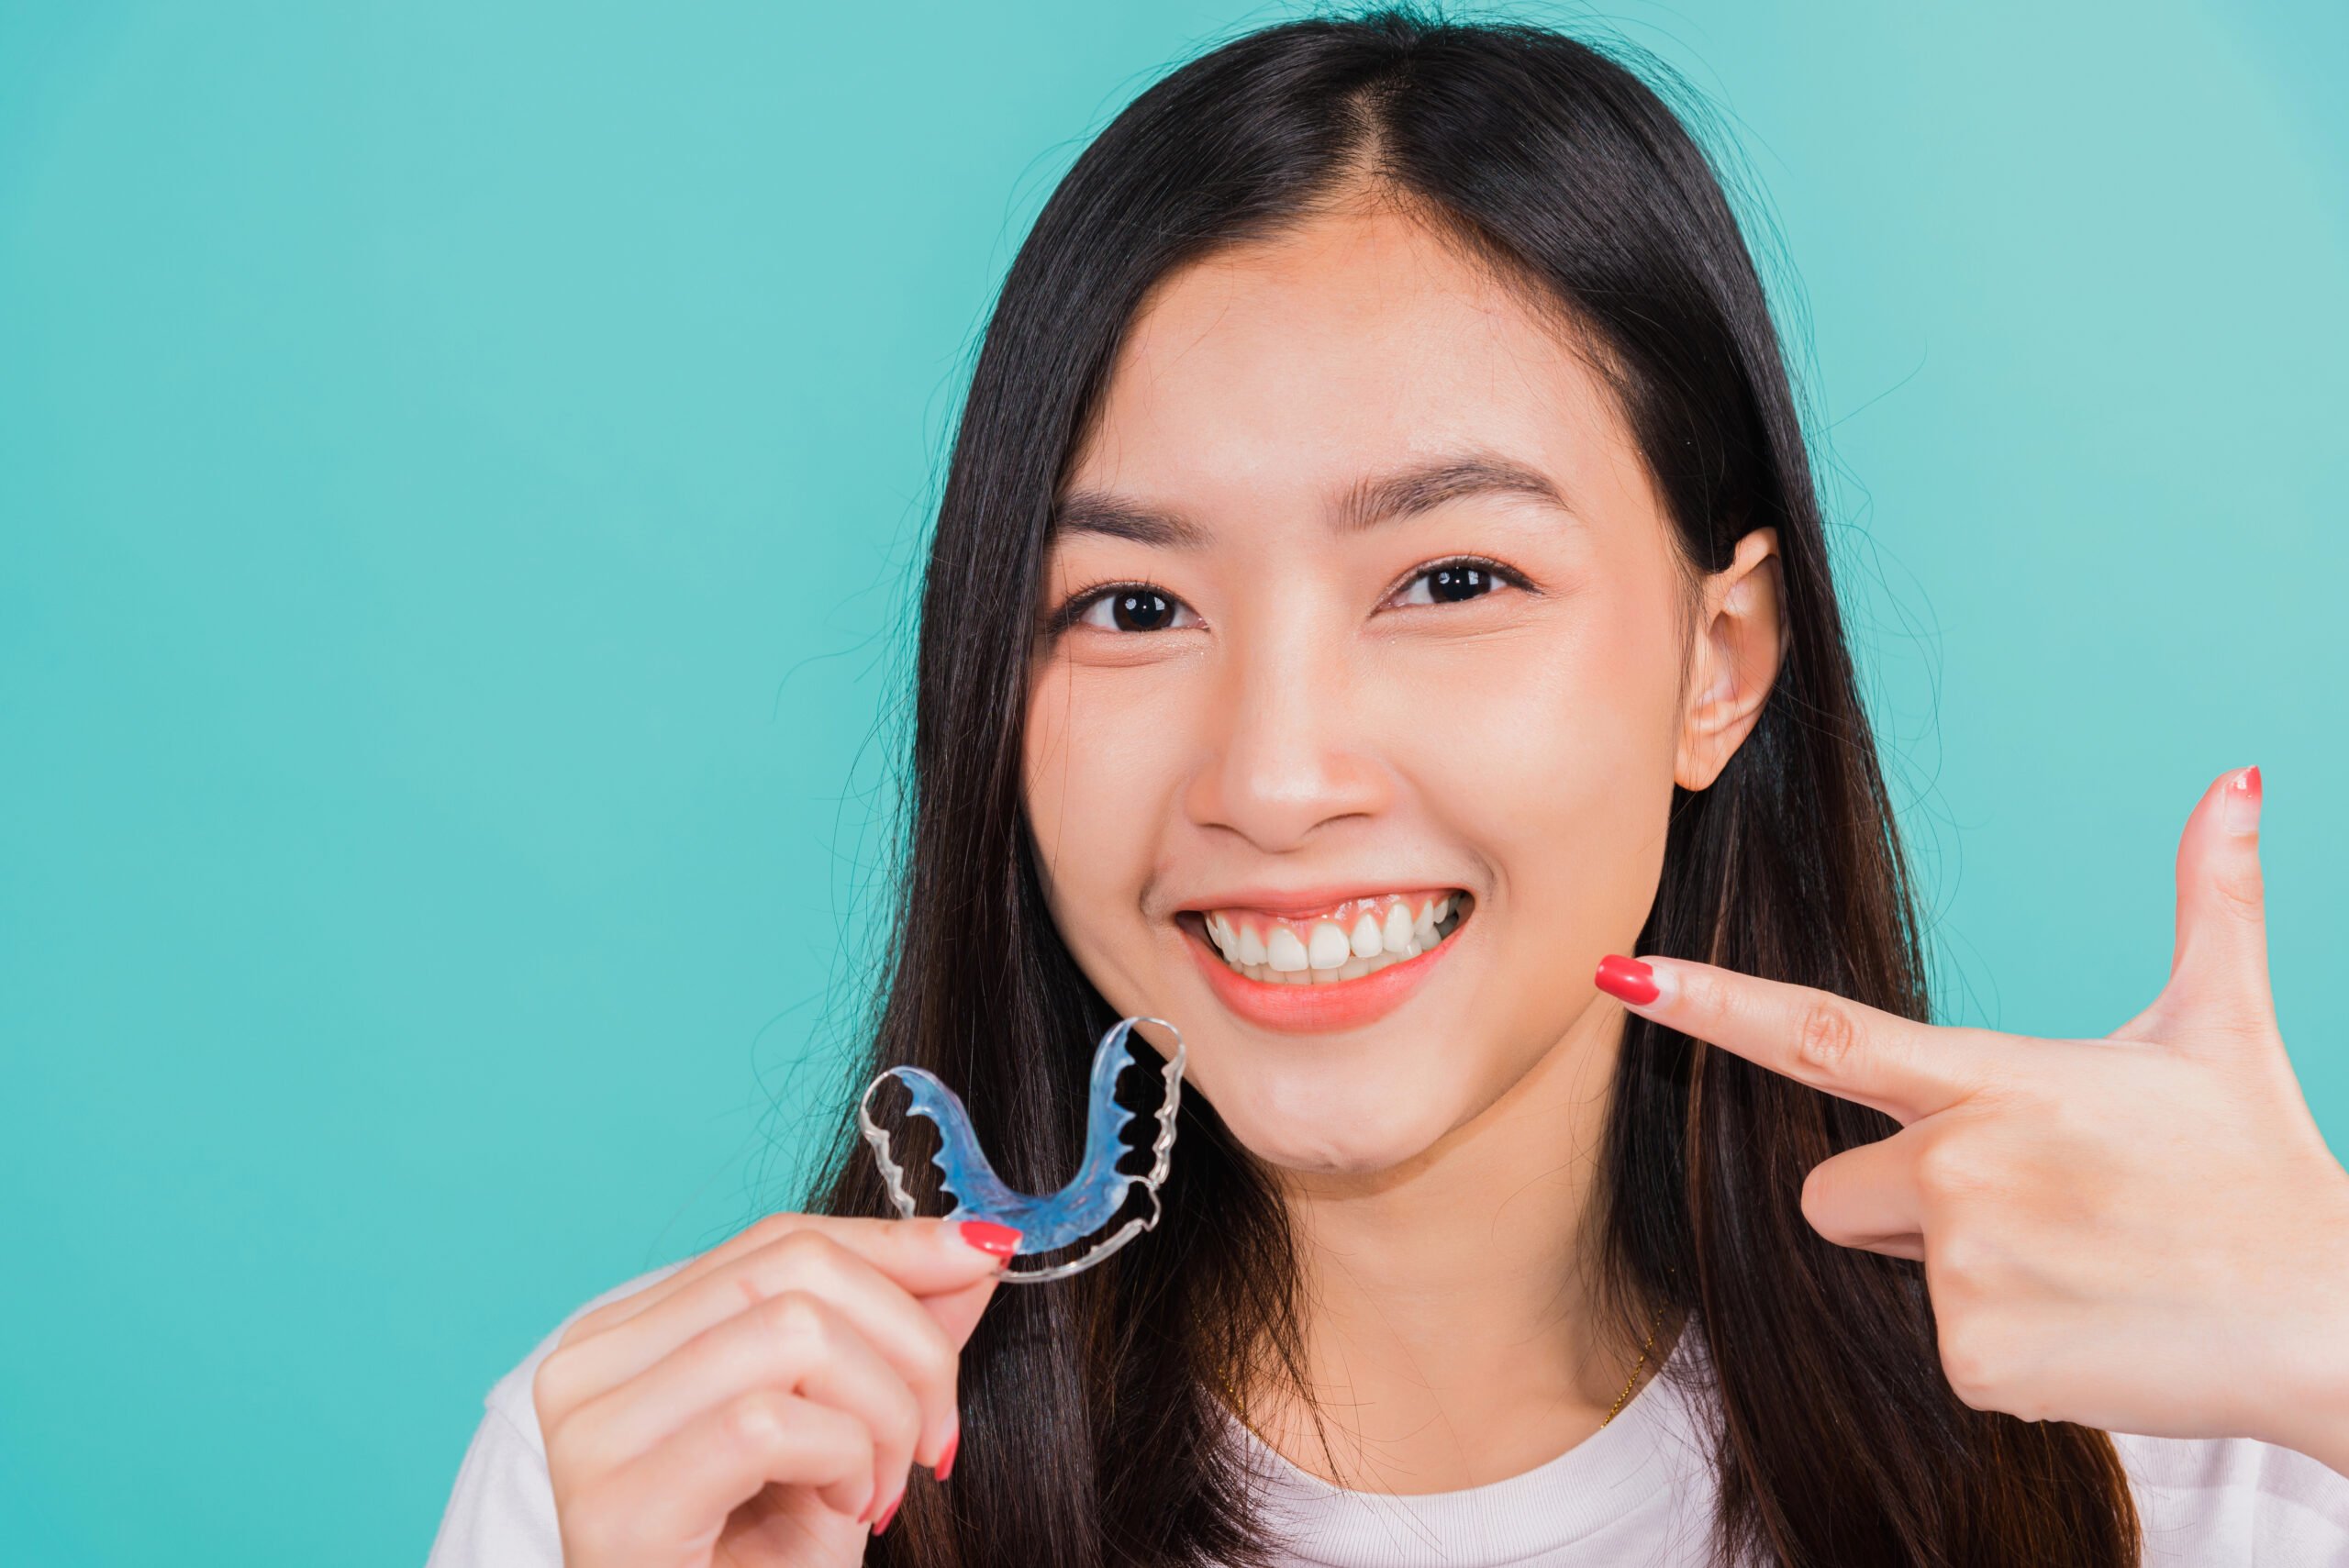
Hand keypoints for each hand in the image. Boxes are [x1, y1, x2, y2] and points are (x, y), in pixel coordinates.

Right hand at [533, 1214, 1018, 1567]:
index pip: (777, 1241)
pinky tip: (847, 1509)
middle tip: (938, 1435)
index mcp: (629, 1336)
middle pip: (790, 1267)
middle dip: (907, 1339)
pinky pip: (767, 1423)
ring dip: (883, 1410)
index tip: (986, 1256)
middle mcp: (587, 1366)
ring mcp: (592, 1433)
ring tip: (882, 1488)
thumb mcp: (849, 1436)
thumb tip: (975, 1247)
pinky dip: (843, 1458)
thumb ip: (897, 1338)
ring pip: (793, 1331)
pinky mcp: (618, 1503)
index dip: (894, 1243)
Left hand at [1596, 768, 2348, 1471]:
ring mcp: (1961, 1265)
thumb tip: (2239, 783)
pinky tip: (2085, 1329)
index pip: (1820, 1031)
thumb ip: (2211, 902)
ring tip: (2074, 1265)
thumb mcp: (2222, 1031)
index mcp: (1995, 1078)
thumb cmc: (2263, 1177)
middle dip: (1896, 1203)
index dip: (1711, 1002)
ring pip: (1887, 1268)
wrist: (2331, 1323)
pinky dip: (2001, 1348)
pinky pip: (1940, 1348)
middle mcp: (1959, 1165)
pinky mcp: (1976, 1356)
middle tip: (2033, 1209)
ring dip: (1954, 1273)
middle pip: (1827, 1188)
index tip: (1622, 975)